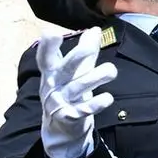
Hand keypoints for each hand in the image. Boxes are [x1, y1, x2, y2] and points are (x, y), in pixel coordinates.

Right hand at [37, 29, 115, 157]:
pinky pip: (84, 110)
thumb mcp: (75, 71)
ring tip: (111, 70)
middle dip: (77, 57)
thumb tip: (94, 30)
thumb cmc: (69, 91)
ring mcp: (60, 102)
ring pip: (78, 88)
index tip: (49, 33)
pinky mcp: (70, 117)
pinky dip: (96, 104)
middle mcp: (53, 86)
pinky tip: (108, 98)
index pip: (47, 58)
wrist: (61, 127)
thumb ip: (85, 52)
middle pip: (65, 69)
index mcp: (52, 72)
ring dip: (95, 78)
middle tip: (90, 47)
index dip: (47, 47)